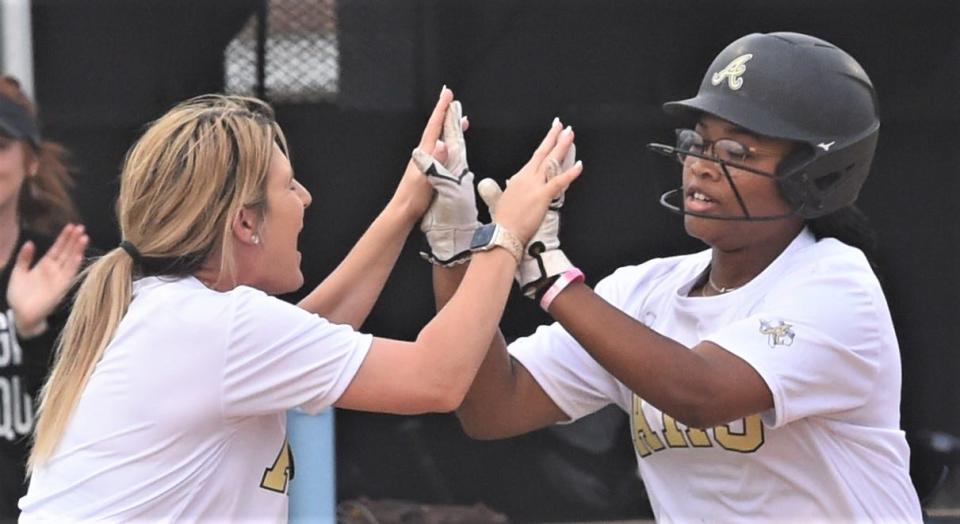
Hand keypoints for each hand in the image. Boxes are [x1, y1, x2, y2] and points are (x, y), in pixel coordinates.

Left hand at [7, 223, 88, 335]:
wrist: (20, 314)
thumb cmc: (19, 296)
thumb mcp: (18, 273)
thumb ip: (24, 258)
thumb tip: (30, 242)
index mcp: (44, 265)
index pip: (57, 248)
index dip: (64, 237)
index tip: (71, 226)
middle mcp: (54, 270)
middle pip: (66, 251)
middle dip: (73, 239)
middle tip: (81, 227)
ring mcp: (59, 278)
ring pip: (70, 260)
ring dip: (77, 249)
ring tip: (84, 237)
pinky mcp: (61, 287)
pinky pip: (69, 274)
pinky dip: (74, 264)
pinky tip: (79, 255)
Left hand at [390, 86, 458, 223]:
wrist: (403, 211)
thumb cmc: (414, 196)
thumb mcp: (426, 178)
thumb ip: (435, 161)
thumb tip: (444, 143)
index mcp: (425, 153)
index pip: (434, 127)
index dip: (442, 110)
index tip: (448, 94)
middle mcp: (425, 154)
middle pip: (437, 130)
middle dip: (446, 115)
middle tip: (454, 102)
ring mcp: (427, 162)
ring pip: (441, 140)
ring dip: (449, 129)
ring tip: (460, 121)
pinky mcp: (430, 170)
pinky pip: (443, 152)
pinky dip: (450, 145)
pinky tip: (453, 148)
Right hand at [480, 132, 576, 295]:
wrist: (503, 233)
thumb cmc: (503, 222)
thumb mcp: (504, 200)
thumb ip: (511, 190)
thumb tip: (512, 186)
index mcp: (519, 178)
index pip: (535, 157)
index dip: (545, 145)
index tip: (552, 135)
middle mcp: (527, 178)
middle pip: (543, 153)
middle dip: (554, 138)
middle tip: (563, 126)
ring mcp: (535, 185)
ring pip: (551, 161)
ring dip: (561, 147)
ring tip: (570, 135)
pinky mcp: (542, 196)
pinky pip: (559, 181)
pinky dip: (570, 173)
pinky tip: (579, 165)